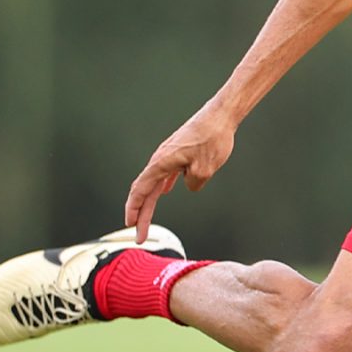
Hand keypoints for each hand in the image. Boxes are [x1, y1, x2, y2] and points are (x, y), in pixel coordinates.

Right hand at [123, 103, 238, 242]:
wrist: (220, 115)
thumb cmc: (212, 139)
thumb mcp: (204, 169)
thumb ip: (193, 183)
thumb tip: (189, 185)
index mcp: (161, 163)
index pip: (141, 191)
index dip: (134, 210)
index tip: (131, 227)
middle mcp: (161, 159)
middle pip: (146, 191)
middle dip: (141, 214)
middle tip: (139, 236)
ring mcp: (170, 155)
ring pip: (155, 183)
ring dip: (151, 202)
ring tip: (147, 219)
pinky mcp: (179, 152)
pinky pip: (167, 173)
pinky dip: (163, 186)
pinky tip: (167, 191)